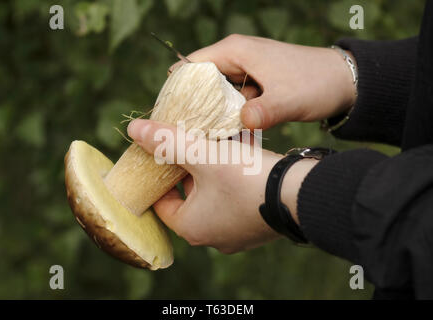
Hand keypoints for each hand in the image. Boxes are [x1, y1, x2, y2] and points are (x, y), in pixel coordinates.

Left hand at [128, 119, 317, 252]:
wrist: (302, 194)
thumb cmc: (245, 178)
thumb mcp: (202, 156)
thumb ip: (167, 141)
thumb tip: (134, 129)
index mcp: (193, 227)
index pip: (162, 203)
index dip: (159, 177)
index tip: (162, 156)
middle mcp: (214, 236)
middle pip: (191, 197)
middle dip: (190, 168)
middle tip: (189, 145)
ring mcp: (239, 231)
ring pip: (217, 194)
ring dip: (214, 169)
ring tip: (216, 143)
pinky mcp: (260, 222)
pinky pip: (238, 195)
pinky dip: (235, 174)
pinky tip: (242, 147)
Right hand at [170, 34, 356, 129]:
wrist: (344, 81)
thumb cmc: (316, 83)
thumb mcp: (288, 100)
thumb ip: (264, 111)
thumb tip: (243, 122)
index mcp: (236, 51)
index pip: (192, 64)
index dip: (177, 87)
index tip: (167, 113)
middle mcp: (237, 57)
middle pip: (200, 80)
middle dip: (191, 104)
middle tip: (180, 132)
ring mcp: (246, 71)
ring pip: (216, 92)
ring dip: (209, 112)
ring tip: (197, 137)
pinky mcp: (255, 85)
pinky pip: (232, 100)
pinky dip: (228, 115)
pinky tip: (225, 135)